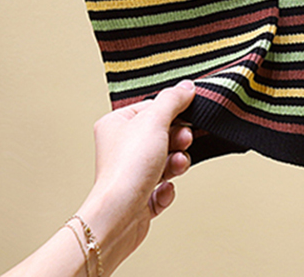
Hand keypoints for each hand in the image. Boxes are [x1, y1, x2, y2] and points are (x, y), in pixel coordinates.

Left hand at [77, 80, 194, 273]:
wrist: (119, 216)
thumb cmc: (127, 167)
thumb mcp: (154, 120)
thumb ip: (173, 99)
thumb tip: (187, 87)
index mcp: (116, 124)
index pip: (151, 108)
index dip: (172, 112)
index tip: (187, 116)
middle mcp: (120, 148)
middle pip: (161, 135)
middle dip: (178, 140)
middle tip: (183, 141)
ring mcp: (129, 174)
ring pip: (165, 161)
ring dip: (176, 163)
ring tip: (176, 166)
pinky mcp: (138, 199)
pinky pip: (162, 188)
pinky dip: (167, 189)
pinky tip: (162, 189)